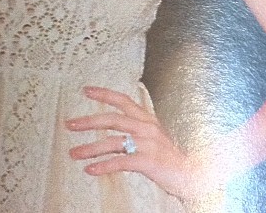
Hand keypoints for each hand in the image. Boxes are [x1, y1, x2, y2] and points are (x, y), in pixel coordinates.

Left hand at [65, 86, 228, 203]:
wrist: (195, 174)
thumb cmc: (173, 157)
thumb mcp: (156, 137)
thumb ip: (138, 130)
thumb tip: (117, 130)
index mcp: (147, 119)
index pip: (123, 100)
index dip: (104, 94)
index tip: (86, 90)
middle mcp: (146, 127)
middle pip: (112, 119)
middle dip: (88, 121)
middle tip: (69, 124)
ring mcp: (147, 144)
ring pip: (113, 142)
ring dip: (90, 148)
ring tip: (73, 153)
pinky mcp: (149, 161)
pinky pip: (121, 162)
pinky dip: (104, 166)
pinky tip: (91, 170)